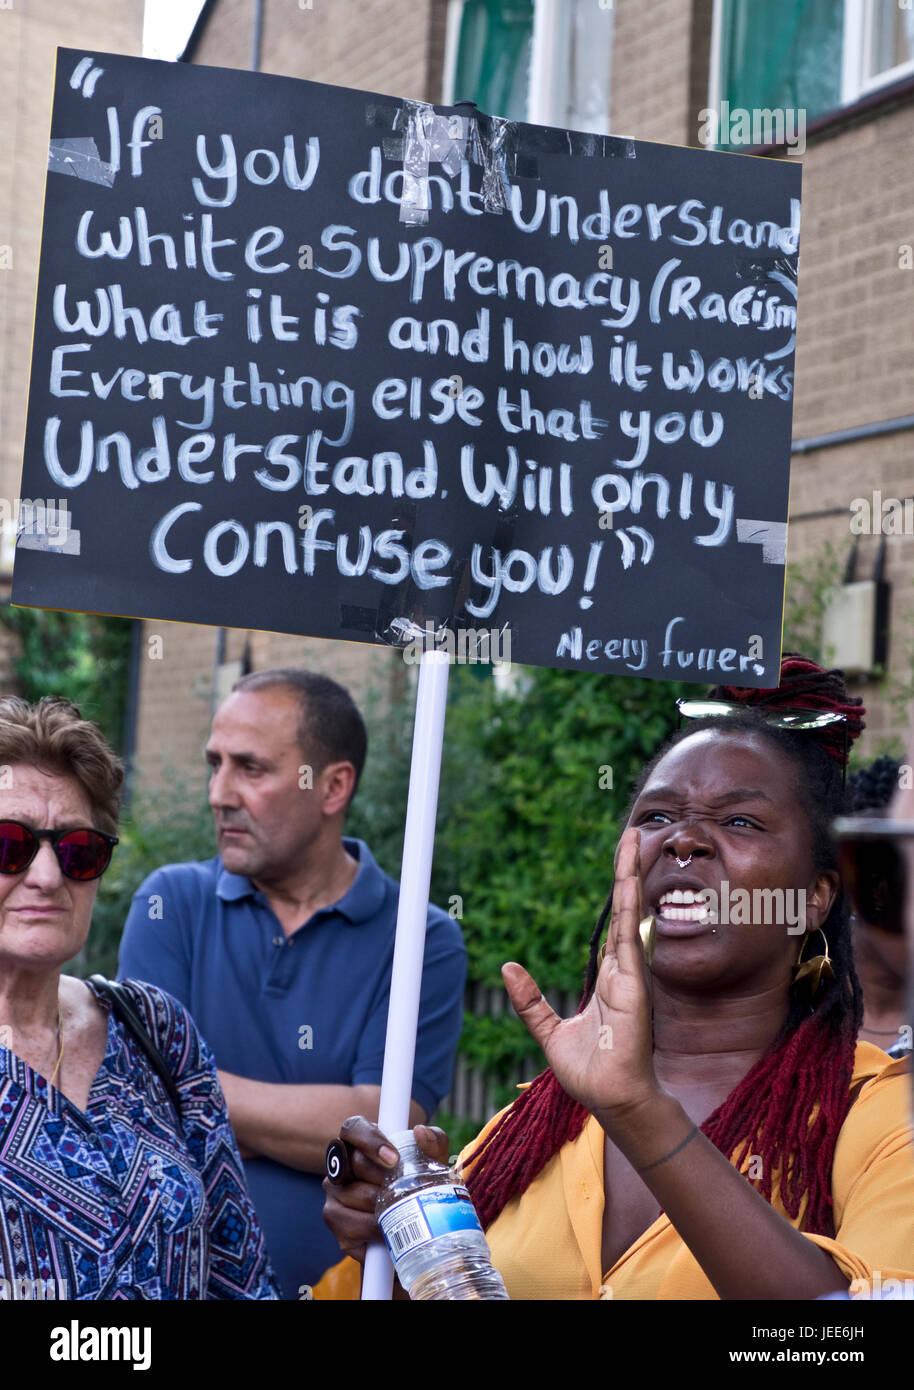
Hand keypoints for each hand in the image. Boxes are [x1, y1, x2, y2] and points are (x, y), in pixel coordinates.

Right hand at [321, 1115, 449, 1263]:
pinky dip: (373, 1230)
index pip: (353, 1128)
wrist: (412, 1222)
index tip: (394, 1159)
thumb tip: (421, 1132)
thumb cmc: (418, 1183)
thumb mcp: (431, 1162)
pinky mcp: (335, 1220)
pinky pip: (351, 1225)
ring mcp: (334, 1192)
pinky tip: (387, 1231)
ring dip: (381, 1206)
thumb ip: (433, 1142)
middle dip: (384, 1179)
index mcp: (360, 1142)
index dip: (370, 1141)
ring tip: (400, 1212)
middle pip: (357, 1163)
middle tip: (405, 1190)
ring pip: (353, 1195)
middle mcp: (341, 1164)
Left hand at [502, 827, 658, 1126]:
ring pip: (629, 913)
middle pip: (624, 909)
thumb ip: (530, 1001)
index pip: (613, 924)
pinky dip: (630, 908)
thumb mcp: (549, 1031)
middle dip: (628, 870)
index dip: (617, 892)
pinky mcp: (632, 985)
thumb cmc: (590, 1071)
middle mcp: (622, 970)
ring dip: (630, 875)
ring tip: (634, 840)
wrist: (612, 1099)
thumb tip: (508, 968)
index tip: (621, 861)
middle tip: (632, 834)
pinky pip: (629, 937)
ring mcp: (630, 975)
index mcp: (609, 978)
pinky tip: (630, 881)